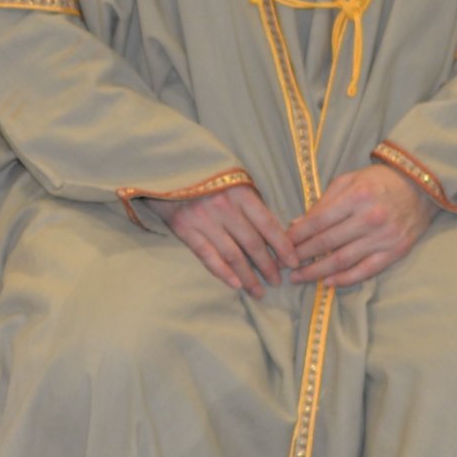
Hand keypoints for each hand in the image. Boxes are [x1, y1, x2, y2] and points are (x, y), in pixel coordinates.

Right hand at [156, 181, 293, 297]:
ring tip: (258, 291)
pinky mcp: (184, 228)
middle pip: (252, 243)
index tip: (293, 262)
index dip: (283, 246)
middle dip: (268, 266)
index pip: (268, 225)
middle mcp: (224, 206)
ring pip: (232, 254)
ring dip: (248, 276)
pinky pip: (207, 255)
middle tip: (277, 282)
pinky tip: (235, 285)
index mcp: (240, 192)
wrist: (163, 166)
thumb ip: (249, 201)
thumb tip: (271, 230)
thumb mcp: (231, 178)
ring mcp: (203, 218)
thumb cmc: (203, 173)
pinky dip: (222, 272)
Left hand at [285, 165, 430, 286]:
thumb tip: (296, 225)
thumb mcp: (348, 181)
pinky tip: (328, 283)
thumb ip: (322, 202)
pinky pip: (367, 270)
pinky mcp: (396, 251)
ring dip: (317, 271)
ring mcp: (384, 237)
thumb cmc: (379, 181)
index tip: (281, 245)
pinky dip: (346, 279)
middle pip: (327, 242)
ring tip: (299, 277)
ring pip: (343, 260)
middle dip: (301, 255)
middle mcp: (370, 218)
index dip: (296, 236)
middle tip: (283, 265)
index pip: (317, 222)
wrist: (421, 187)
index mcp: (356, 197)